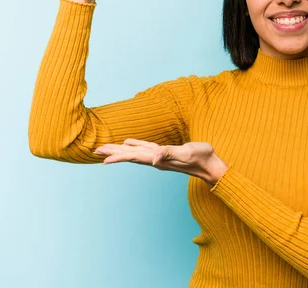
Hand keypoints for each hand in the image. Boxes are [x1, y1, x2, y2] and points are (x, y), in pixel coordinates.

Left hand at [94, 139, 228, 186]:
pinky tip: (129, 142)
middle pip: (130, 155)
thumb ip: (169, 154)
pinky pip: (145, 148)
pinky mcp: (166, 153)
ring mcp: (160, 157)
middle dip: (113, 153)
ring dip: (120, 150)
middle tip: (95, 150)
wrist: (212, 166)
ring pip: (135, 152)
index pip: (134, 157)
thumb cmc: (201, 158)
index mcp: (158, 159)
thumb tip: (153, 159)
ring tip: (106, 148)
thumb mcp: (186, 152)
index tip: (102, 159)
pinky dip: (135, 145)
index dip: (118, 157)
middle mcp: (156, 159)